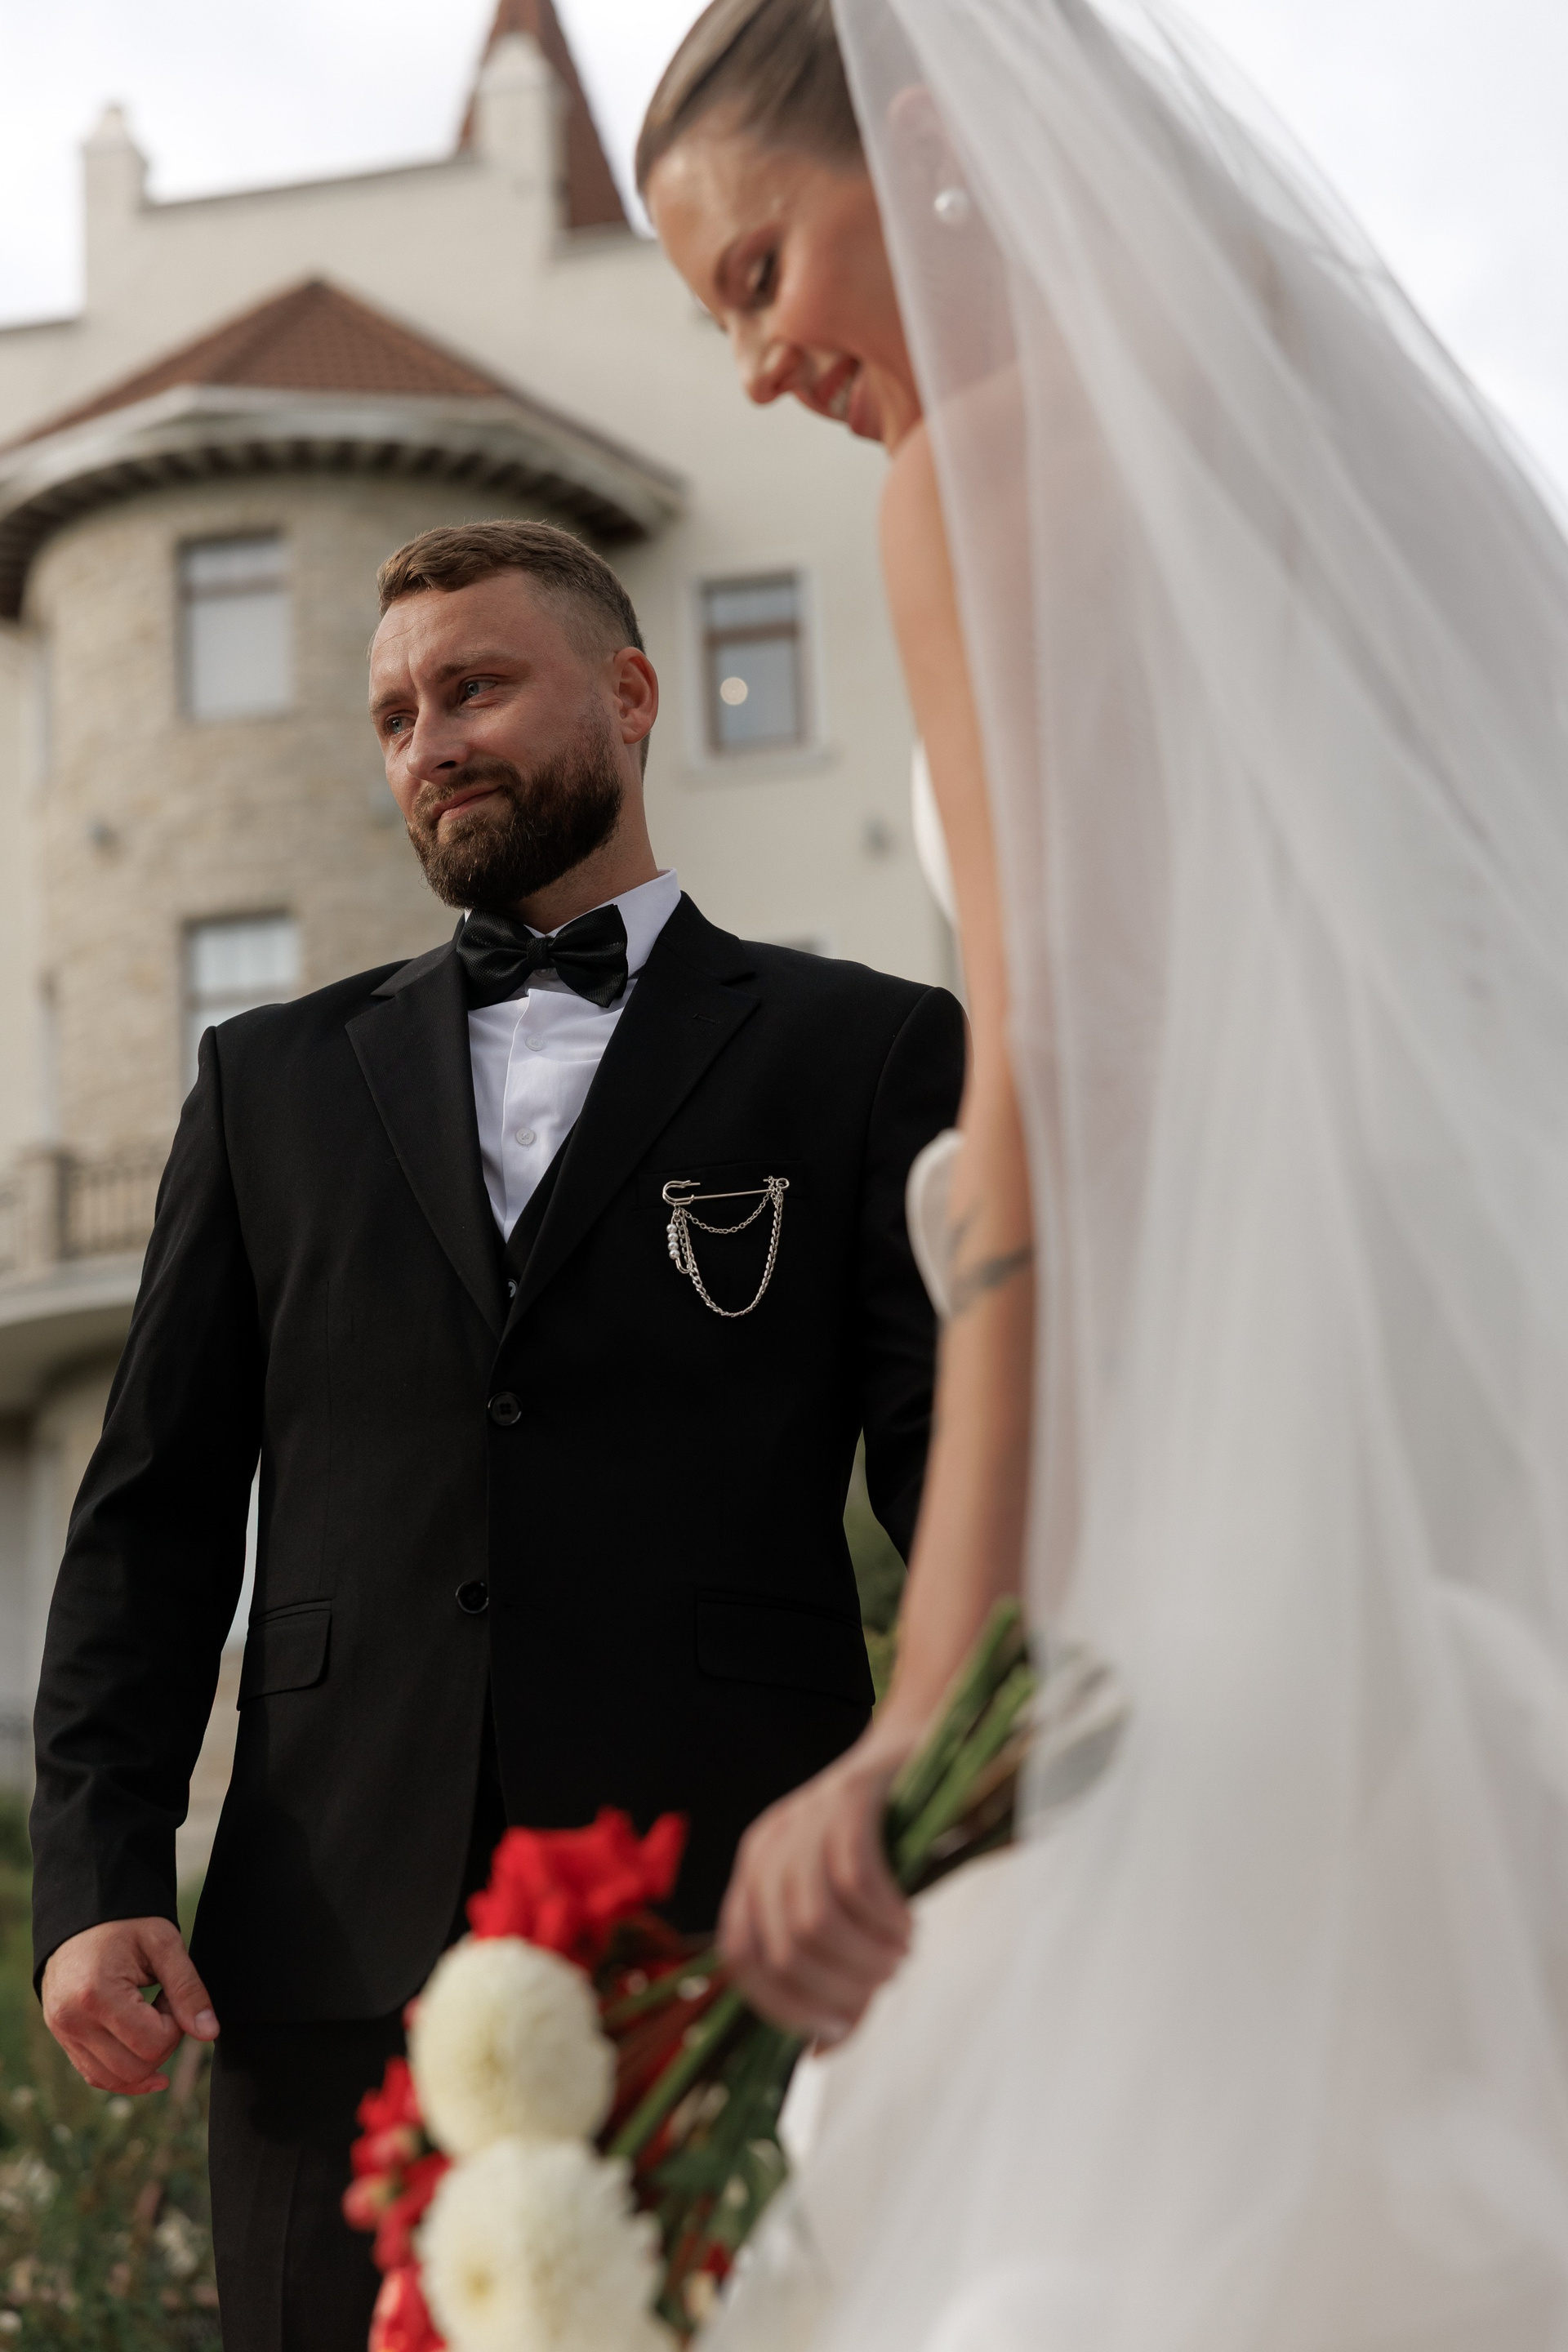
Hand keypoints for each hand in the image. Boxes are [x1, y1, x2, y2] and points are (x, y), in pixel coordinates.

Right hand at [42, 1918, 219, 2094]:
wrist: (83, 1915)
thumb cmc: (126, 1923)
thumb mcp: (164, 1944)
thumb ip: (188, 1989)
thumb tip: (209, 2033)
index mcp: (96, 1995)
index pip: (152, 2043)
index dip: (176, 2025)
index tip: (171, 1995)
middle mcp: (73, 2021)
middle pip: (134, 2067)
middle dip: (162, 2044)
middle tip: (163, 2006)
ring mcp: (64, 2033)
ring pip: (115, 2079)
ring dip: (145, 2059)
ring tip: (148, 2018)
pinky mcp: (64, 2038)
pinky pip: (96, 2076)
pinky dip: (125, 2076)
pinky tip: (149, 2067)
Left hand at [719, 1732, 914, 2040]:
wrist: (914, 1751)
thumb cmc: (882, 1845)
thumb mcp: (844, 1910)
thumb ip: (831, 1976)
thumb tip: (820, 2055)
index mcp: (753, 1875)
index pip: (741, 1957)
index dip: (783, 2003)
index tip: (834, 2024)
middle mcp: (767, 1845)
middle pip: (784, 1947)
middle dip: (839, 1985)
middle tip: (883, 1984)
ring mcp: (804, 1817)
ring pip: (817, 1919)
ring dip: (865, 1956)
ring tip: (900, 1955)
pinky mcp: (848, 1796)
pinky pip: (854, 1877)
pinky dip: (883, 1917)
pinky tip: (906, 1923)